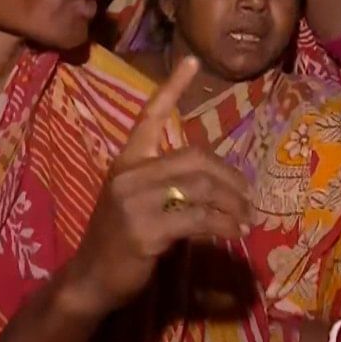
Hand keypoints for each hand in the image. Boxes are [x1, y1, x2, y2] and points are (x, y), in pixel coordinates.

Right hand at [61, 57, 253, 317]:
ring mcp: (134, 203)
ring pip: (200, 188)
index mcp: (126, 161)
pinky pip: (197, 219)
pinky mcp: (145, 231)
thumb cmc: (120, 240)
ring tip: (248, 218)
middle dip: (230, 178)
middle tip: (249, 197)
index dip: (172, 88)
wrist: (91, 280)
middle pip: (194, 158)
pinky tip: (234, 233)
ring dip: (232, 204)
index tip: (192, 61)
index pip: (150, 116)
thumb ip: (166, 184)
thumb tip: (215, 181)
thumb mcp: (138, 203)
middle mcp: (128, 175)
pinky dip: (223, 225)